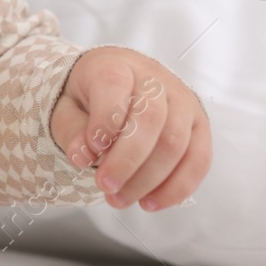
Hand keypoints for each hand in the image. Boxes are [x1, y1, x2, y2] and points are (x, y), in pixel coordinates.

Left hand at [49, 46, 211, 211]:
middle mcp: (154, 77)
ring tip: (119, 199)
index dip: (104, 120)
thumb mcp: (66, 107)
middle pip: (151, 118)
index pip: (114, 84)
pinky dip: (177, 187)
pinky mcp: (199, 124)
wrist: (115, 86)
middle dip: (127, 160)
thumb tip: (82, 155)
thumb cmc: (89, 98)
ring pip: (176, 142)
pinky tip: (151, 202)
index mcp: (114, 64)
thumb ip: (70, 128)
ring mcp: (182, 100)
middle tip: (105, 186)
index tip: (92, 149)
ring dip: (148, 179)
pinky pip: (198, 159)